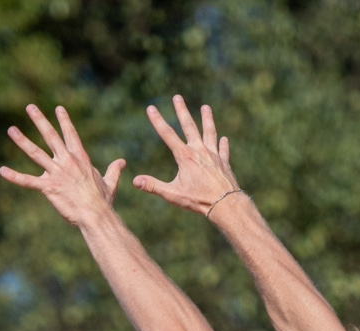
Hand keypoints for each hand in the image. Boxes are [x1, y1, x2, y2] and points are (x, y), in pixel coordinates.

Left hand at [0, 104, 125, 228]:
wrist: (96, 214)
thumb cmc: (102, 201)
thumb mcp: (110, 182)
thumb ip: (114, 170)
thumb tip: (122, 162)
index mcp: (80, 158)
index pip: (71, 134)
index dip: (64, 120)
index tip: (58, 108)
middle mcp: (67, 161)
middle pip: (50, 136)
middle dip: (40, 120)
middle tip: (30, 107)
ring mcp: (56, 173)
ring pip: (35, 153)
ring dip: (22, 141)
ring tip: (11, 130)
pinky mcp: (48, 187)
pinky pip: (28, 181)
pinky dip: (14, 176)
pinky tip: (2, 170)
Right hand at [134, 96, 240, 216]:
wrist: (224, 204)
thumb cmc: (198, 200)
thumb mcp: (173, 195)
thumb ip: (153, 186)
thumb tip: (135, 181)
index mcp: (185, 157)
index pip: (167, 135)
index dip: (157, 121)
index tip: (151, 108)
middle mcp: (199, 151)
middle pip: (189, 126)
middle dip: (181, 111)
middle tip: (177, 97)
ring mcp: (213, 155)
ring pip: (209, 132)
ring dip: (207, 119)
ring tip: (206, 107)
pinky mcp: (224, 162)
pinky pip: (223, 150)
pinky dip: (223, 144)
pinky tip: (224, 138)